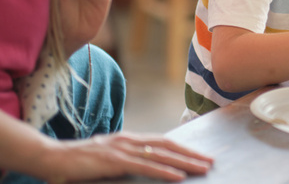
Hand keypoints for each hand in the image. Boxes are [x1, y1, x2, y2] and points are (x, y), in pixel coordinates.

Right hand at [43, 132, 212, 182]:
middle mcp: (129, 140)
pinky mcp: (114, 161)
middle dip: (191, 154)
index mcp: (128, 139)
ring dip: (185, 162)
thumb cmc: (77, 163)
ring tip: (202, 168)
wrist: (50, 158)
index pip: (163, 142)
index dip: (183, 148)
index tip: (199, 155)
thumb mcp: (106, 161)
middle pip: (168, 145)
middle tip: (210, 160)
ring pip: (161, 154)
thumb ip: (125, 163)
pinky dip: (164, 170)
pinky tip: (178, 176)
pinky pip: (145, 166)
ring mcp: (122, 149)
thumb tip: (143, 168)